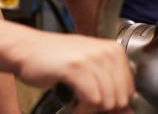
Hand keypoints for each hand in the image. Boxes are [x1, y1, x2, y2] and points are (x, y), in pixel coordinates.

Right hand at [11, 32, 133, 112]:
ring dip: (89, 110)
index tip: (96, 102)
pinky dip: (81, 109)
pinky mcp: (75, 67)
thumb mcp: (89, 70)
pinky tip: (72, 103)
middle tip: (84, 103)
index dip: (112, 102)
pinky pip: (92, 100)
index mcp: (114, 49)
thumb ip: (110, 88)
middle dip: (101, 108)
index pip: (129, 90)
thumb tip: (128, 112)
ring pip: (106, 101)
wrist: (27, 49)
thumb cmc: (56, 60)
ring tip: (76, 102)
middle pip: (119, 98)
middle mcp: (106, 51)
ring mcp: (91, 58)